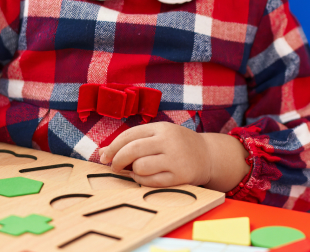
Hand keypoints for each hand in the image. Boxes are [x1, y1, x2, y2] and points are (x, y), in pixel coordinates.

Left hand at [101, 122, 249, 191]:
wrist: (208, 156)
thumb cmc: (177, 145)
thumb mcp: (157, 137)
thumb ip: (131, 142)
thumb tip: (100, 153)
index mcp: (161, 128)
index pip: (129, 135)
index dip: (112, 147)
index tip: (104, 157)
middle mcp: (168, 141)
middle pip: (131, 150)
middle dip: (117, 160)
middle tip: (114, 167)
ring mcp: (175, 159)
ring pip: (140, 167)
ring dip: (132, 171)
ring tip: (133, 171)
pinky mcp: (180, 176)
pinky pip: (151, 182)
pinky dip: (142, 181)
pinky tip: (143, 178)